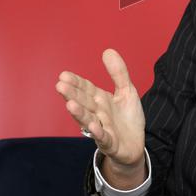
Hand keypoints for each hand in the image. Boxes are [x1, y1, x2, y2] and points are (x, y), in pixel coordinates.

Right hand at [55, 49, 145, 180]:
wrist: (136, 145)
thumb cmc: (127, 118)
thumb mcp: (127, 91)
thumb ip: (118, 73)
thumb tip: (108, 50)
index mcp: (100, 100)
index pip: (86, 89)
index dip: (76, 82)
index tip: (63, 75)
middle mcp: (97, 114)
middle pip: (83, 103)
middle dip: (72, 95)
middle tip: (60, 85)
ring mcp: (102, 129)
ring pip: (88, 120)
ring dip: (79, 113)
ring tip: (70, 104)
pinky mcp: (111, 144)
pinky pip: (103, 138)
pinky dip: (97, 133)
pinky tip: (92, 126)